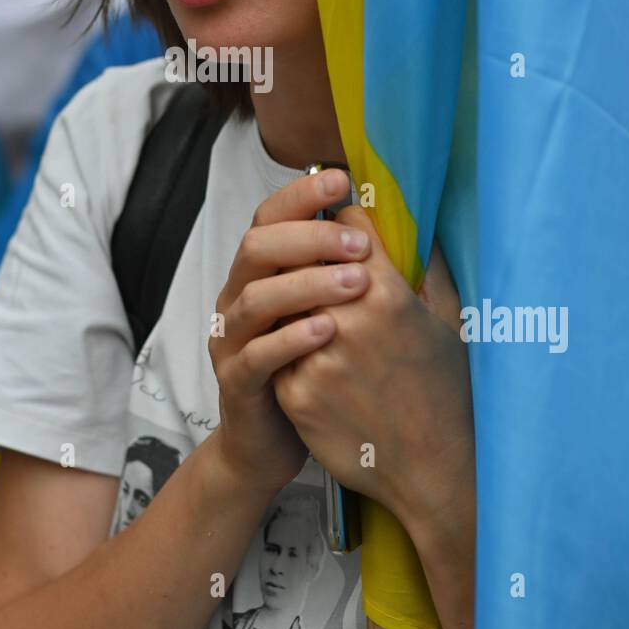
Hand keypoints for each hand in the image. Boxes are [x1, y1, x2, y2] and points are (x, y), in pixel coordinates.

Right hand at [209, 169, 371, 499]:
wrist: (271, 447)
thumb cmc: (316, 371)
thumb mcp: (335, 314)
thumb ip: (350, 272)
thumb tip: (396, 225)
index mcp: (261, 274)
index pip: (270, 217)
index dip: (301, 196)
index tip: (344, 181)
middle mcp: (237, 298)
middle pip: (257, 246)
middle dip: (310, 237)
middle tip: (360, 244)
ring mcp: (232, 341)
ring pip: (255, 297)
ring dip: (307, 284)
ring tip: (356, 284)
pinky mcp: (237, 384)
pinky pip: (256, 355)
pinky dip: (291, 339)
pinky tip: (328, 330)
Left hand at [271, 207, 474, 542]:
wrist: (435, 471)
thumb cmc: (448, 393)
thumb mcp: (450, 321)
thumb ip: (425, 268)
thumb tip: (412, 226)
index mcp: (388, 293)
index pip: (347, 225)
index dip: (346, 224)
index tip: (346, 231)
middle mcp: (348, 319)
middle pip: (309, 262)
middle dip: (316, 264)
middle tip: (327, 276)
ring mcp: (316, 358)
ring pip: (288, 305)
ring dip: (299, 308)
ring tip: (321, 323)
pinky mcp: (295, 393)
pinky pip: (279, 352)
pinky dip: (292, 352)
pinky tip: (318, 365)